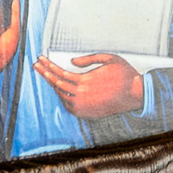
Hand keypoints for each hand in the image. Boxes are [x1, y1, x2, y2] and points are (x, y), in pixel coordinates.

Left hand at [34, 52, 149, 120]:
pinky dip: (62, 96)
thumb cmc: (124, 74)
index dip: (48, 66)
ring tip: (48, 75)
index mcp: (85, 81)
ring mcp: (83, 106)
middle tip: (37, 65)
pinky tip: (60, 89)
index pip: (59, 73)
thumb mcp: (109, 58)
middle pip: (56, 84)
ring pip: (61, 95)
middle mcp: (81, 96)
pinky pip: (68, 105)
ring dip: (53, 85)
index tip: (40, 59)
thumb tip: (71, 62)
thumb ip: (88, 59)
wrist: (135, 94)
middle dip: (45, 73)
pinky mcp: (86, 113)